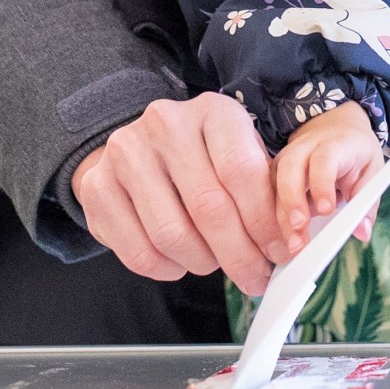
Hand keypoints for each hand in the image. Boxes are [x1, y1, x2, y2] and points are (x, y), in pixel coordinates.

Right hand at [71, 91, 286, 294]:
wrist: (136, 146)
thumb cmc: (203, 157)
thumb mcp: (240, 153)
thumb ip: (267, 191)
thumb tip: (291, 240)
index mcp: (212, 111)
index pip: (242, 171)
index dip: (264, 222)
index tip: (280, 252)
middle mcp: (166, 125)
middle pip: (209, 207)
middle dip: (239, 254)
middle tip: (254, 277)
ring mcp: (126, 154)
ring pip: (173, 234)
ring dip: (203, 262)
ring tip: (214, 261)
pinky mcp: (98, 187)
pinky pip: (139, 252)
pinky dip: (168, 269)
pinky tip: (181, 261)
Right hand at [274, 102, 383, 253]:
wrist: (336, 128)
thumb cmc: (355, 152)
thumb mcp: (372, 171)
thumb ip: (366, 201)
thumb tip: (362, 232)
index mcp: (334, 144)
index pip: (324, 159)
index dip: (322, 183)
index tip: (326, 209)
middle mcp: (305, 148)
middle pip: (290, 169)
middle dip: (292, 201)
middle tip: (300, 229)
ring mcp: (286, 158)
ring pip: (274, 184)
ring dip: (281, 216)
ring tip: (294, 245)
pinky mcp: (274, 172)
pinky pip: (267, 194)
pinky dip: (273, 217)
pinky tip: (282, 239)